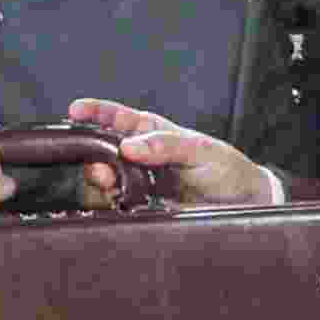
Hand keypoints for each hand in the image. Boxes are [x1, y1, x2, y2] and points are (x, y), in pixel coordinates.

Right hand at [67, 98, 274, 205]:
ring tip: (112, 185)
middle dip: (92, 156)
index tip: (75, 111)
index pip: (116, 117)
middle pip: (101, 152)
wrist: (244, 205)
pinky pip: (118, 207)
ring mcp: (139, 183)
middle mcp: (140, 156)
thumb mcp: (199, 149)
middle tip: (100, 167)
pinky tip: (122, 204)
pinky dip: (114, 205)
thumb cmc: (225, 168)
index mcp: (151, 132)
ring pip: (105, 180)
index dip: (94, 112)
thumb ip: (165, 145)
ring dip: (102, 182)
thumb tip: (128, 146)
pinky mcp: (142, 209)